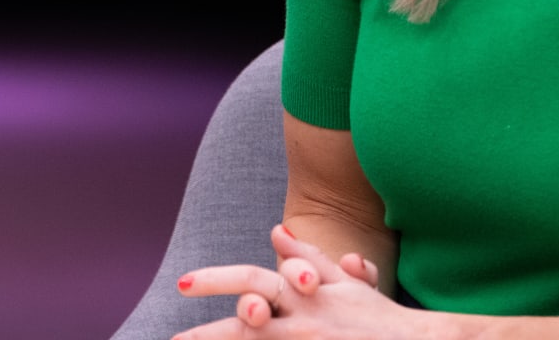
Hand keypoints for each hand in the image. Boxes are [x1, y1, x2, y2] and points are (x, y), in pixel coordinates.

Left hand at [172, 226, 412, 338]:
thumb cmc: (376, 316)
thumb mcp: (341, 282)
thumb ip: (305, 256)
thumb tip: (275, 230)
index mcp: (302, 296)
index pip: (251, 280)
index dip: (216, 280)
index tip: (182, 283)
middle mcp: (300, 324)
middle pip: (244, 326)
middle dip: (206, 335)